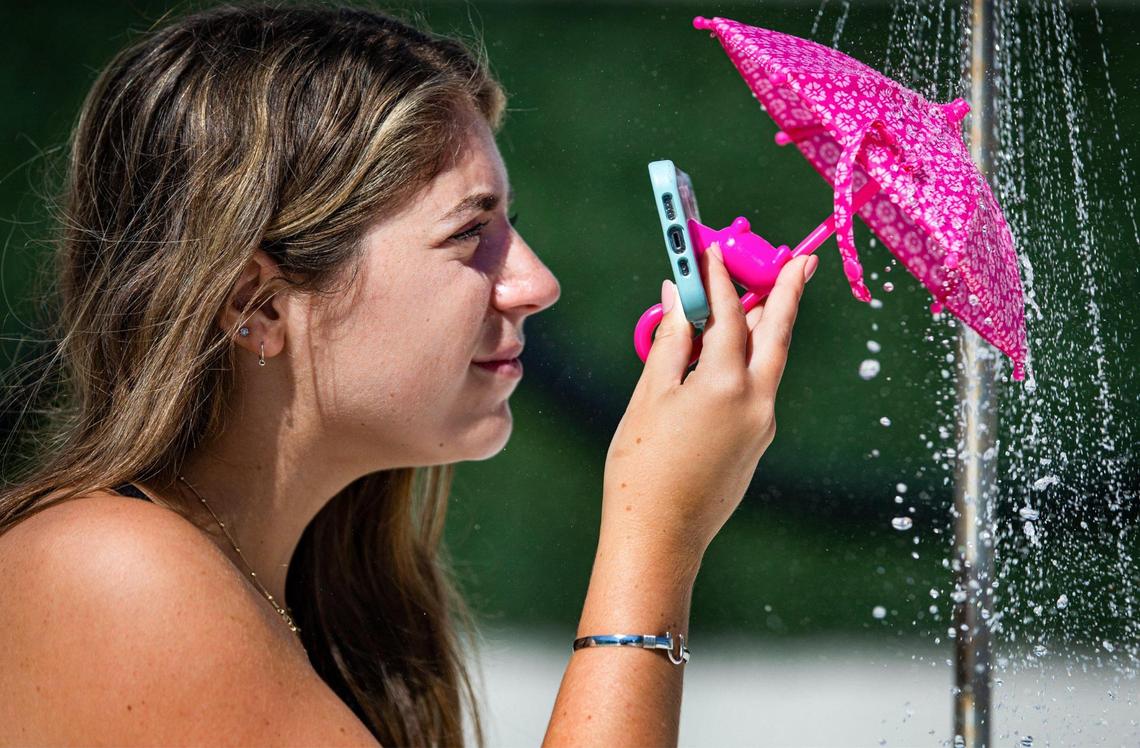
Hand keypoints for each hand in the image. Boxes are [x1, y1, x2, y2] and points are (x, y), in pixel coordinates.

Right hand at [602, 246, 816, 565]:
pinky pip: (758, 388)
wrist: (660, 535)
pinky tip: (730, 353)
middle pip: (777, 334)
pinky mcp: (757, 443)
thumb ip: (672, 342)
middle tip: (803, 260)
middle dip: (788, 294)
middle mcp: (757, 402)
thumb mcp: (650, 396)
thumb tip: (679, 300)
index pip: (731, 316)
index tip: (712, 251)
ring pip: (772, 362)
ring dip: (770, 326)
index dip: (719, 279)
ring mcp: (762, 425)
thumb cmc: (643, 467)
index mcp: (727, 385)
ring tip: (768, 294)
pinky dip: (750, 360)